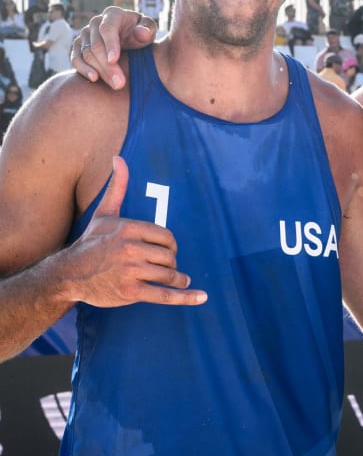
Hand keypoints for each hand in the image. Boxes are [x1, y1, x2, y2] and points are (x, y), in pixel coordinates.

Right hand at [60, 156, 206, 307]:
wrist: (70, 274)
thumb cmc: (92, 242)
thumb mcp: (105, 213)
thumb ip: (117, 186)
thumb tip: (118, 158)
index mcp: (129, 228)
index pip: (167, 237)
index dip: (171, 245)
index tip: (167, 251)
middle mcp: (131, 248)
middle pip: (170, 256)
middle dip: (171, 262)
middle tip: (166, 266)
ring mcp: (131, 271)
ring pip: (169, 274)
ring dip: (178, 279)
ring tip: (181, 280)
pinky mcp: (130, 292)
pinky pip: (164, 294)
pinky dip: (184, 297)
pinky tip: (200, 297)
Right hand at [71, 7, 156, 88]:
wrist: (130, 41)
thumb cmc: (141, 34)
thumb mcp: (149, 30)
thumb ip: (147, 30)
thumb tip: (141, 32)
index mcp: (113, 15)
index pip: (107, 28)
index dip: (110, 44)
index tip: (114, 60)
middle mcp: (96, 22)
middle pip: (96, 45)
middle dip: (107, 65)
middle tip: (120, 83)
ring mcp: (85, 35)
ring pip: (86, 54)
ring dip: (99, 71)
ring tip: (115, 85)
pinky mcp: (78, 47)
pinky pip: (75, 59)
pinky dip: (83, 69)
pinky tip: (94, 78)